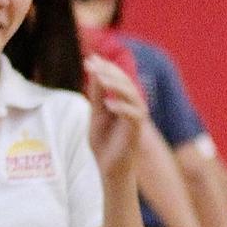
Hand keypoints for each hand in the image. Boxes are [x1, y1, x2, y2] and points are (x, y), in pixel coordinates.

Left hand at [83, 56, 148, 174]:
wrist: (109, 168)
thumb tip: (95, 73)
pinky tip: (108, 104)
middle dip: (110, 72)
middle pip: (126, 83)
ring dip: (116, 85)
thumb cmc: (104, 142)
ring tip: (101, 79)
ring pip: (132, 95)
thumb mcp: (96, 114)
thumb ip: (97, 96)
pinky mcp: (136, 131)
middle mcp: (133, 106)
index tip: (91, 58)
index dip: (106, 67)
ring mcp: (136, 118)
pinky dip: (122, 108)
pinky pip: (134, 116)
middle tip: (93, 65)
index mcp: (123, 101)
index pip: (118, 79)